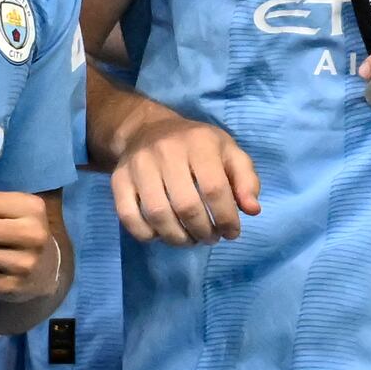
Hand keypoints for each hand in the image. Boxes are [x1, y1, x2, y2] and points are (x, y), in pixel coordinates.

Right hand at [111, 110, 259, 242]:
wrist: (149, 130)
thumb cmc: (198, 146)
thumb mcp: (229, 153)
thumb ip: (246, 180)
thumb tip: (252, 210)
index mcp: (200, 143)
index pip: (215, 189)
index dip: (226, 218)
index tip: (232, 232)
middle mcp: (166, 152)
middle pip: (186, 205)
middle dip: (203, 231)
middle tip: (210, 238)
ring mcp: (138, 166)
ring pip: (157, 214)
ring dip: (177, 237)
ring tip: (190, 240)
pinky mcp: (118, 179)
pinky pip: (128, 216)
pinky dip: (146, 234)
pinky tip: (161, 235)